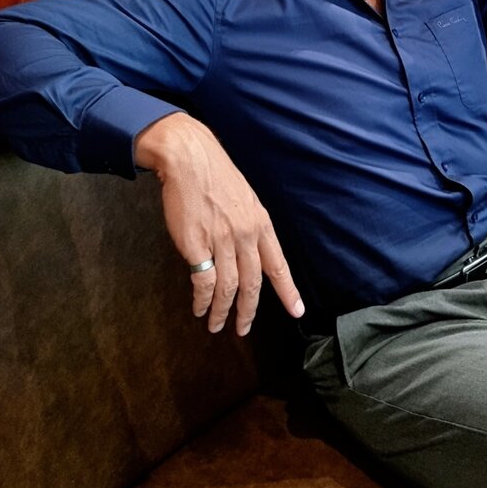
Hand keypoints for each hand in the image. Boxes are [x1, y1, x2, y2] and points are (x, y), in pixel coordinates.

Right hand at [135, 112, 303, 334]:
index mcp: (260, 223)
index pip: (278, 265)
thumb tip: (249, 254)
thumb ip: (250, 227)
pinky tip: (199, 308)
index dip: (288, 291)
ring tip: (216, 324)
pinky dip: (202, 300)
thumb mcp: (245, 199)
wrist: (189, 158)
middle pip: (253, 284)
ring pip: (228, 288)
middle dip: (249, 312)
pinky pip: (203, 282)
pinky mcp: (196, 245)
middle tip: (243, 329)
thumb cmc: (215, 176)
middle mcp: (245, 234)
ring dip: (222, 311)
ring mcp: (221, 240)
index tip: (297, 311)